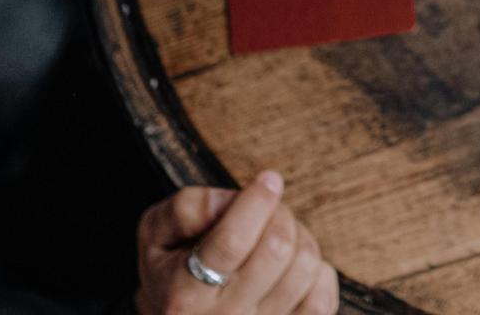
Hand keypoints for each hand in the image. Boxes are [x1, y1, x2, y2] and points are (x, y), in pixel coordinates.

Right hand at [134, 171, 338, 314]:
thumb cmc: (170, 271)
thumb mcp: (155, 235)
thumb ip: (186, 210)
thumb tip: (231, 200)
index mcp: (184, 294)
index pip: (233, 242)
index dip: (257, 203)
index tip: (269, 180)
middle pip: (276, 251)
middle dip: (278, 214)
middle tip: (268, 208)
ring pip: (305, 269)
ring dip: (298, 237)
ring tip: (277, 234)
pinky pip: (323, 299)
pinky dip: (317, 271)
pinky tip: (292, 265)